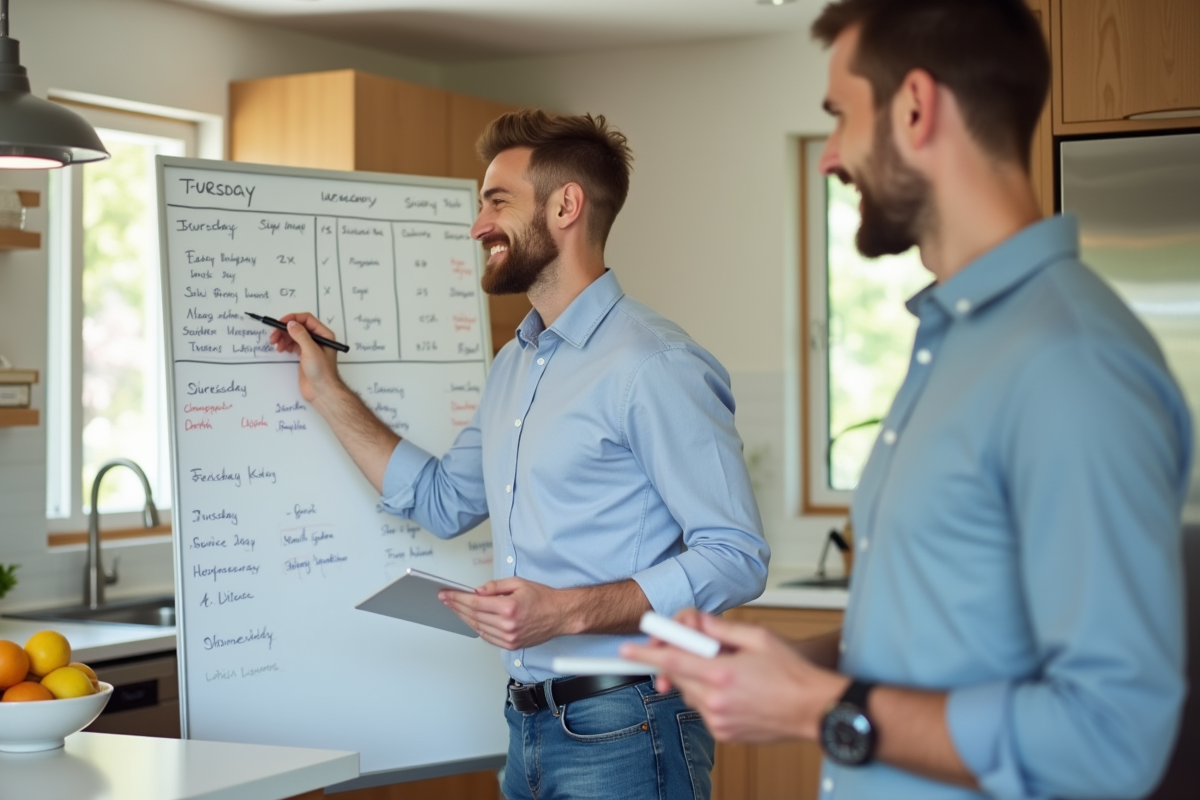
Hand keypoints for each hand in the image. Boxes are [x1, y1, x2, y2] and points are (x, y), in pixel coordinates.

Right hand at [268, 312, 340, 403]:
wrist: (322, 392)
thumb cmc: (321, 371)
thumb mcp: (311, 351)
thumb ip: (301, 335)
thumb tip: (290, 323)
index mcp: (324, 334)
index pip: (307, 319)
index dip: (293, 318)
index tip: (280, 323)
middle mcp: (317, 339)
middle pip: (298, 327)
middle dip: (285, 330)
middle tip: (273, 337)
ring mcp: (310, 347)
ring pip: (294, 336)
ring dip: (283, 338)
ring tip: (276, 346)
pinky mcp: (304, 356)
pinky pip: (292, 344)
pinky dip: (285, 344)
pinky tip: (281, 349)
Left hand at [439, 577, 569, 649]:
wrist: (560, 615)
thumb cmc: (542, 598)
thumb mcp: (518, 583)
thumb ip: (495, 587)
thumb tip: (477, 591)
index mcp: (508, 607)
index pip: (475, 603)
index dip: (457, 598)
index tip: (446, 594)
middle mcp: (508, 625)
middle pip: (473, 616)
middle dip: (457, 607)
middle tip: (446, 600)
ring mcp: (509, 637)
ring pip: (478, 628)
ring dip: (464, 618)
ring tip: (456, 609)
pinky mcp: (511, 645)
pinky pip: (487, 637)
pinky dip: (477, 628)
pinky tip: (472, 620)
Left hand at [621, 611, 847, 742]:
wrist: (815, 709)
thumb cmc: (792, 672)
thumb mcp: (758, 637)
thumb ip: (720, 629)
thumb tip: (695, 621)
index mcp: (722, 674)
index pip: (672, 662)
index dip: (646, 655)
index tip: (626, 649)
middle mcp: (716, 701)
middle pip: (678, 678)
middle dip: (680, 662)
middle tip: (697, 649)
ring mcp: (719, 722)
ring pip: (689, 694)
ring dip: (697, 679)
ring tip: (728, 670)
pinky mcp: (725, 734)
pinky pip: (704, 710)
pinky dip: (709, 697)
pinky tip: (734, 689)